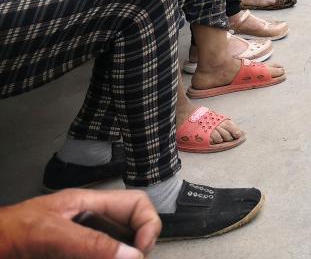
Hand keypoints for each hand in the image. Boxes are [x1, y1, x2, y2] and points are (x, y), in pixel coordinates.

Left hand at [0, 189, 160, 257]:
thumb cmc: (3, 231)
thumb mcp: (49, 233)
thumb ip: (89, 242)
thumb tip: (129, 254)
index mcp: (87, 206)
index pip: (135, 205)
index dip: (147, 225)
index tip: (139, 252)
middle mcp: (85, 227)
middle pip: (127, 237)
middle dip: (130, 252)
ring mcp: (76, 248)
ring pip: (111, 255)